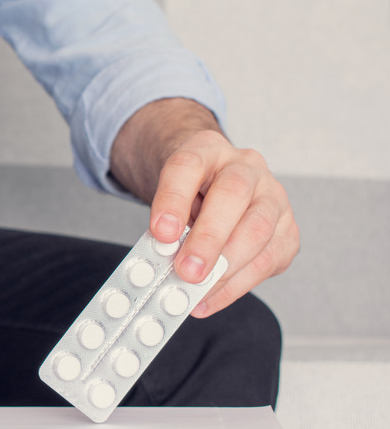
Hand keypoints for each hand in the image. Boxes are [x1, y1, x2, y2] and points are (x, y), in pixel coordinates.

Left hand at [111, 98, 298, 317]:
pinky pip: (268, 260)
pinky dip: (237, 286)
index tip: (160, 232)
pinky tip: (211, 299)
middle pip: (232, 194)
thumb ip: (165, 223)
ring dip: (226, 268)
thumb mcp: (169, 198)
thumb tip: (163, 260)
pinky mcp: (287, 230)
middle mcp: (246, 166)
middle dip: (208, 239)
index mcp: (208, 150)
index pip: (187, 166)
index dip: (173, 199)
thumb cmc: (190, 194)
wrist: (214, 188)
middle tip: (186, 271)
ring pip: (258, 230)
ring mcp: (273, 196)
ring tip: (197, 292)